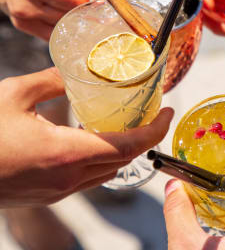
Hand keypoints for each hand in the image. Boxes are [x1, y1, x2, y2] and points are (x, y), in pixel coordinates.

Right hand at [0, 68, 173, 207]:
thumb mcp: (16, 95)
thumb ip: (53, 80)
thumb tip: (76, 70)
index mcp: (65, 153)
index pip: (129, 146)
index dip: (155, 130)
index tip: (168, 112)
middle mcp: (68, 178)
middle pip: (125, 159)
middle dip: (145, 137)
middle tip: (152, 113)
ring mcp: (60, 191)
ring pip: (109, 170)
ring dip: (125, 148)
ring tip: (129, 122)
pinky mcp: (51, 194)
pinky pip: (90, 177)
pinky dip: (104, 158)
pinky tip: (97, 138)